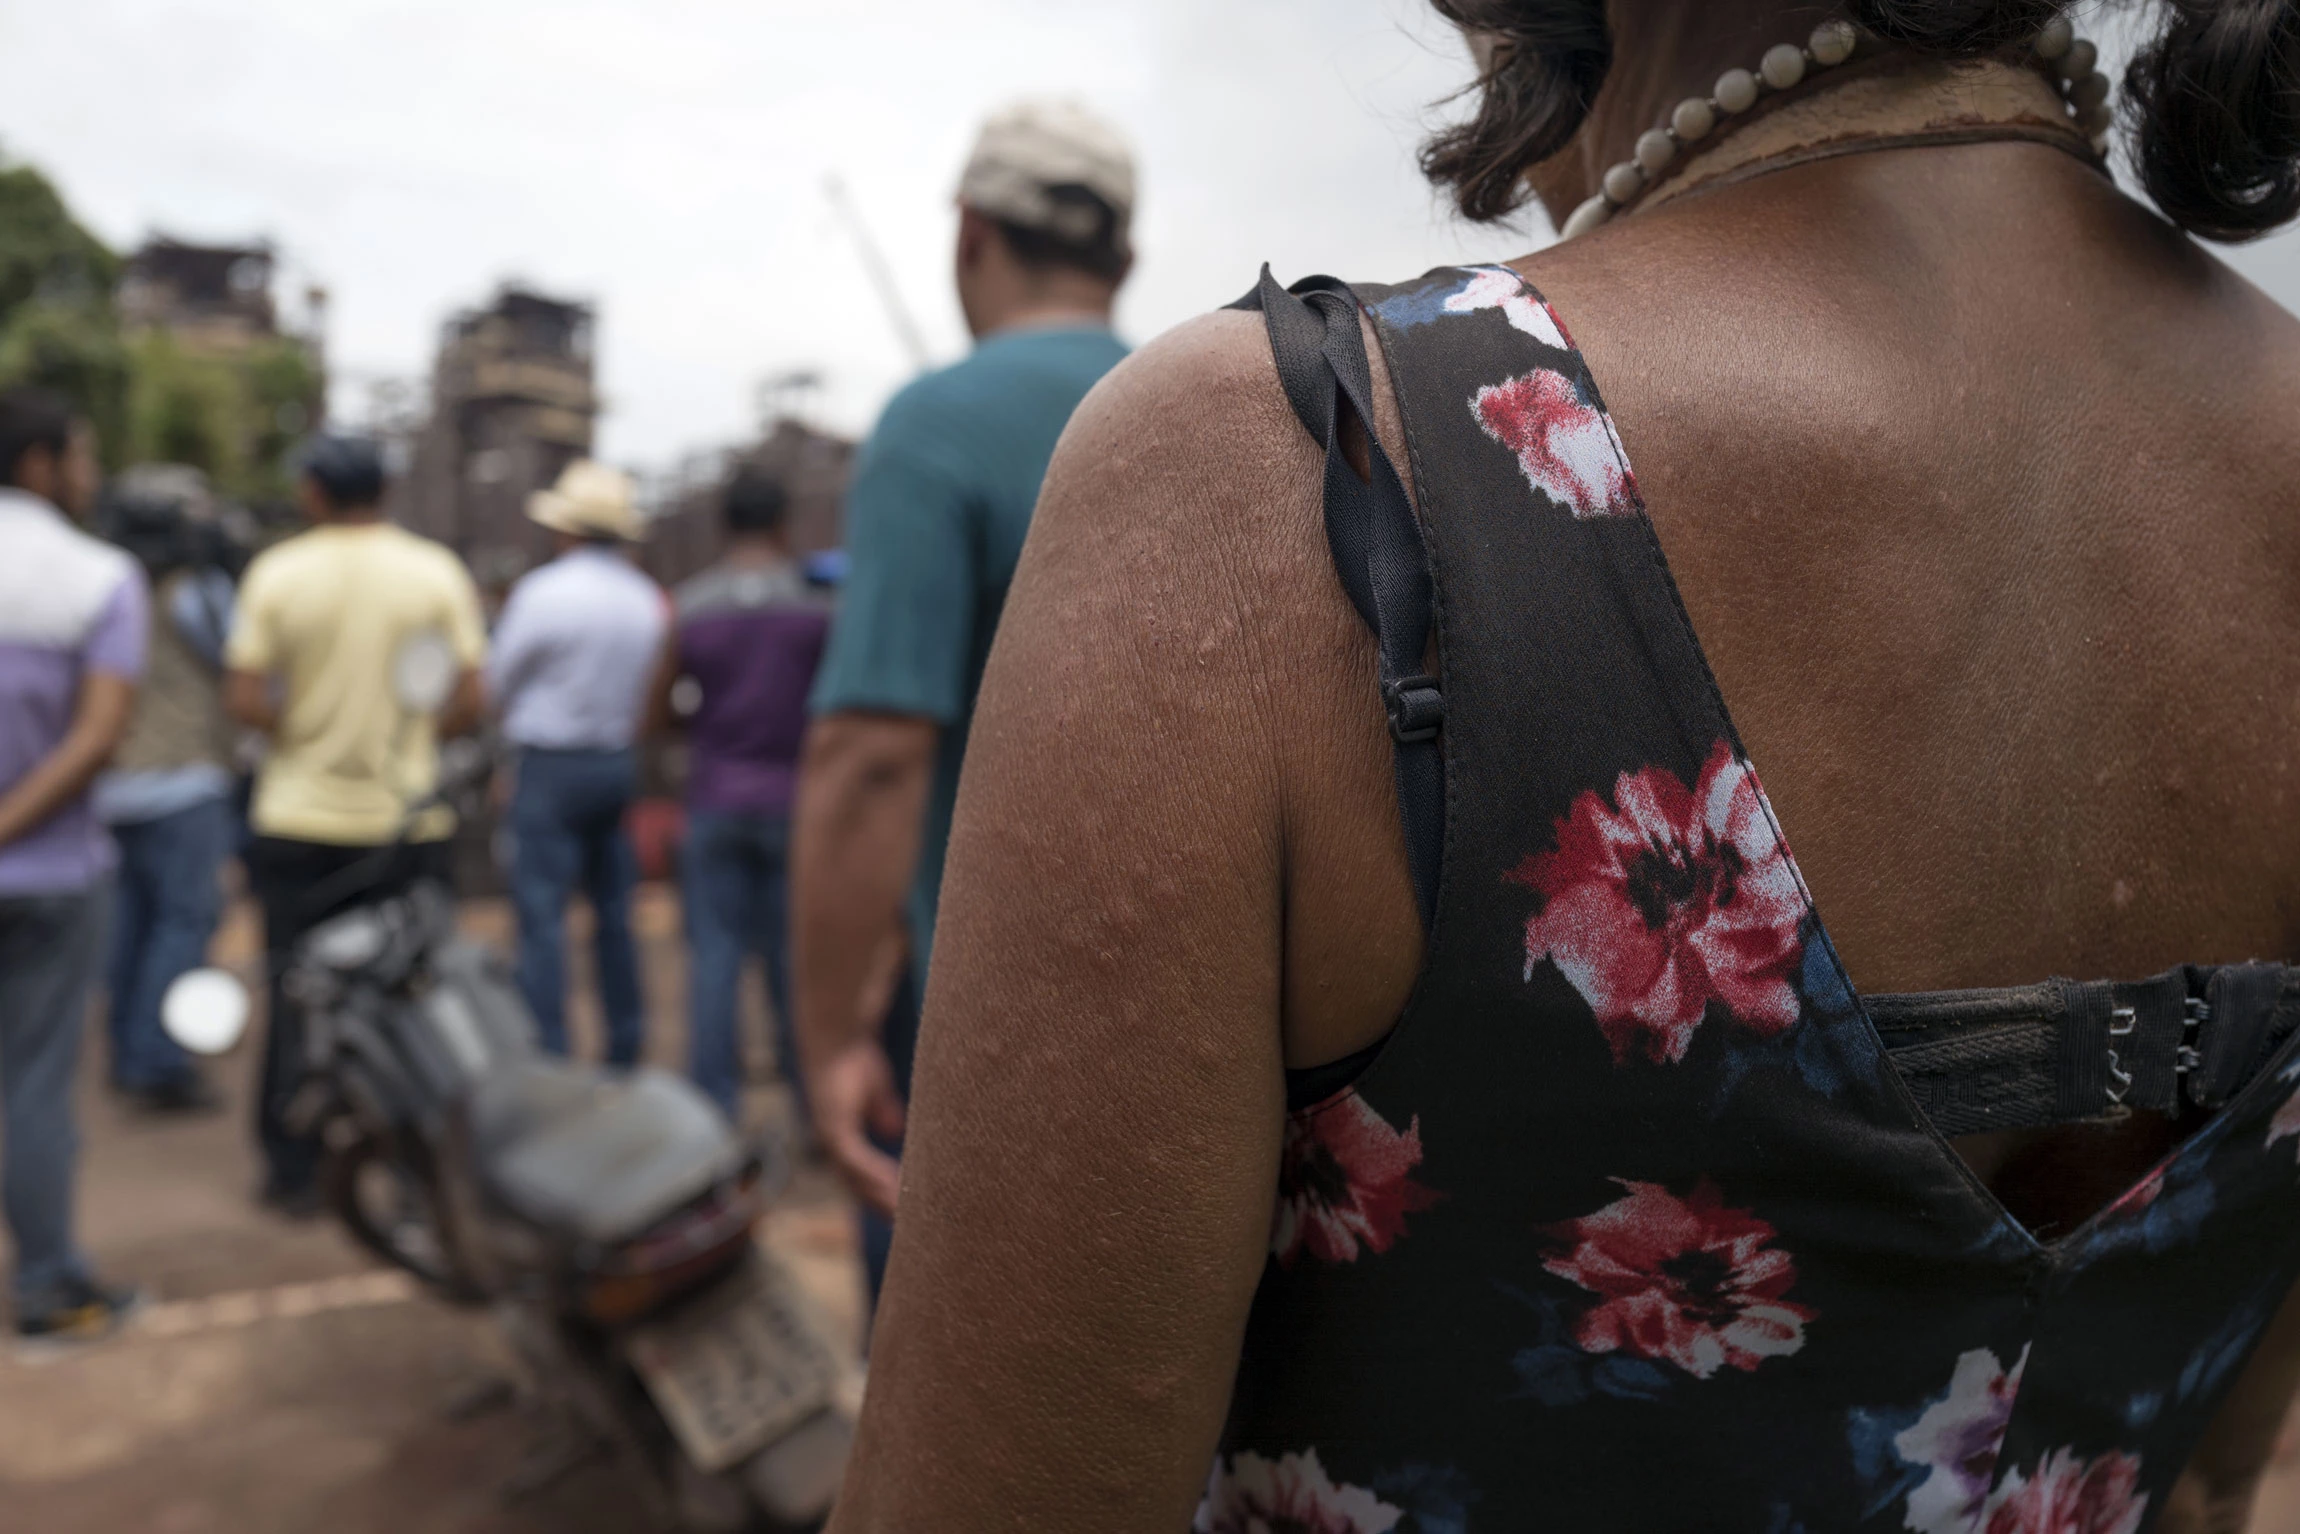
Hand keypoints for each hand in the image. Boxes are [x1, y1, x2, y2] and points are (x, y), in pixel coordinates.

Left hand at [810, 1039, 905, 1217]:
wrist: (835, 1037)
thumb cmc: (853, 1059)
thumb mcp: (876, 1090)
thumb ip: (882, 1110)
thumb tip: (894, 1129)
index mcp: (844, 1138)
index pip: (862, 1174)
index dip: (880, 1192)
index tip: (903, 1210)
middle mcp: (835, 1143)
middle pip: (856, 1183)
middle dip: (879, 1204)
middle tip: (905, 1226)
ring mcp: (831, 1136)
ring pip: (854, 1177)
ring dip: (877, 1195)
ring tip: (901, 1214)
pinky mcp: (833, 1127)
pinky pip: (852, 1158)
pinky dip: (870, 1174)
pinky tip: (889, 1186)